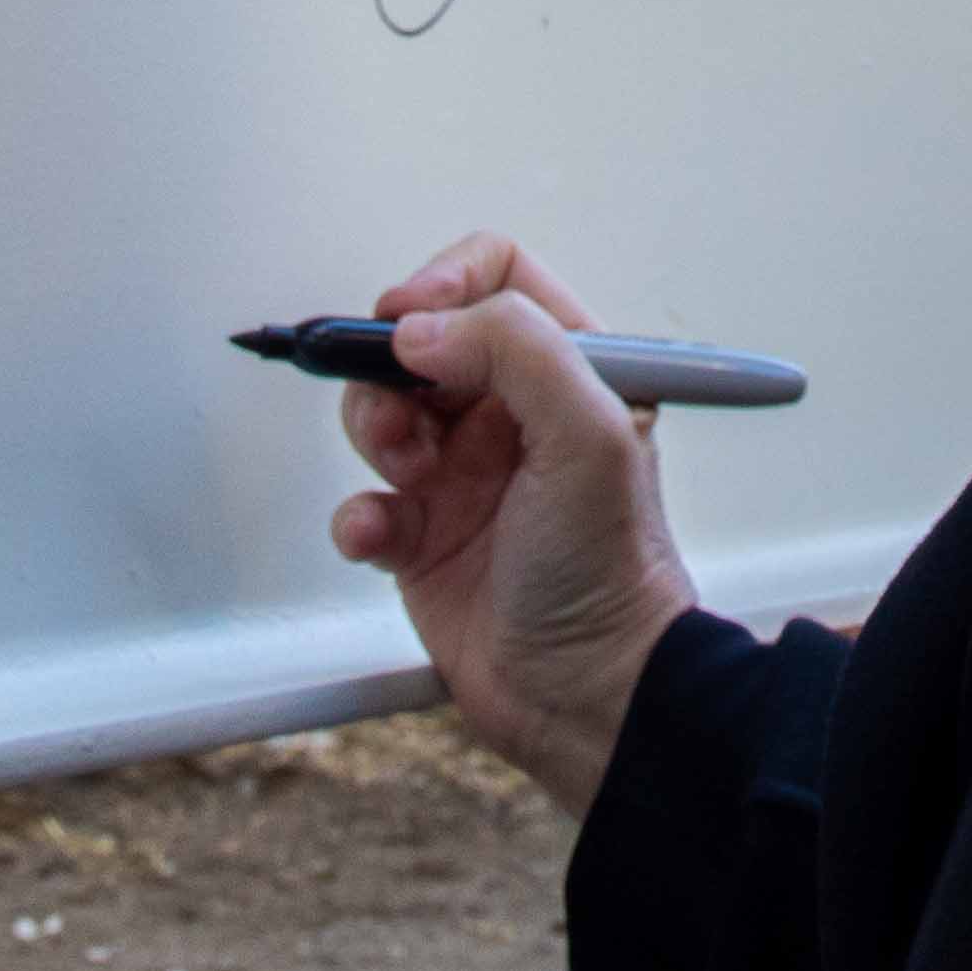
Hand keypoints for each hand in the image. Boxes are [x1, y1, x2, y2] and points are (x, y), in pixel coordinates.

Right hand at [330, 230, 697, 816]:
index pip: (496, 276)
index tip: (408, 320)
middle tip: (400, 412)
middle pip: (421, 341)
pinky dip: (360, 514)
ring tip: (407, 478)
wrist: (588, 694)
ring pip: (381, 411)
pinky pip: (364, 501)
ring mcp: (466, 474)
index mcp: (572, 370)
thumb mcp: (589, 436)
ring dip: (375, 433)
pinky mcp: (424, 537)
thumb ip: (516, 351)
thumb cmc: (611, 573)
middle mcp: (515, 414)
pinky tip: (381, 538)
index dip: (444, 284)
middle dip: (391, 367)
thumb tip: (423, 328)